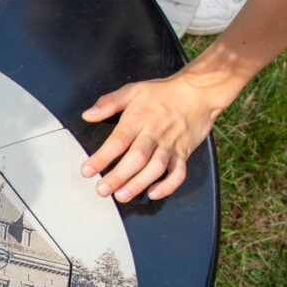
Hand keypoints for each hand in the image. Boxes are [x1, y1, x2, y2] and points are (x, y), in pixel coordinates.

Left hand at [80, 70, 233, 201]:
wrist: (199, 92)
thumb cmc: (164, 92)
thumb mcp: (133, 90)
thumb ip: (109, 103)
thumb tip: (88, 114)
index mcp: (139, 119)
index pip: (118, 141)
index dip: (101, 158)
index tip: (87, 170)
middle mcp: (154, 134)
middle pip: (136, 158)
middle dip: (118, 176)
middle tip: (102, 190)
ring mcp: (170, 145)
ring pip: (155, 168)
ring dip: (138, 184)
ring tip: (122, 195)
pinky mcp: (184, 153)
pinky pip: (178, 173)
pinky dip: (168, 186)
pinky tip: (153, 193)